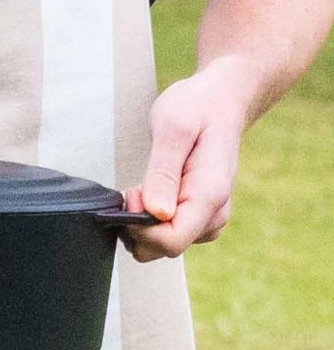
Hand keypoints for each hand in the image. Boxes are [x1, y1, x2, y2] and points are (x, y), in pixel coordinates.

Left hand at [121, 60, 247, 261]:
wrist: (219, 101)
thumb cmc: (197, 108)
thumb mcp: (173, 128)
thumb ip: (163, 172)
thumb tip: (156, 213)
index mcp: (210, 195)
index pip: (172, 241)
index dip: (141, 227)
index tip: (130, 194)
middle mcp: (213, 214)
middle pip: (166, 248)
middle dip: (139, 225)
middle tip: (134, 186)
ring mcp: (208, 218)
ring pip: (164, 244)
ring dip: (144, 221)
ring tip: (144, 182)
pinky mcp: (199, 216)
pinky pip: (169, 232)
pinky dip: (151, 218)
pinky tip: (151, 190)